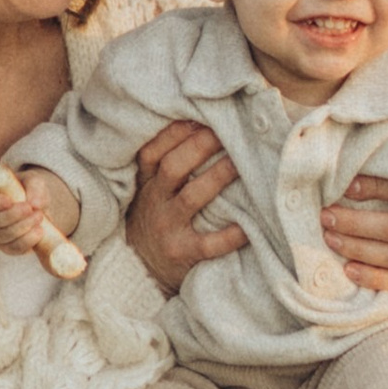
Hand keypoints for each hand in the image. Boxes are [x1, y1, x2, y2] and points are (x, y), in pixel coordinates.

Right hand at [0, 161, 75, 255]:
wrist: (33, 206)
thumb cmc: (27, 189)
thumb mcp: (32, 181)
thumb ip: (34, 188)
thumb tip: (36, 204)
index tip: (9, 201)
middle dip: (13, 216)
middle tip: (30, 208)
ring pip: (3, 236)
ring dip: (23, 227)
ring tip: (39, 216)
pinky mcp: (5, 247)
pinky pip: (13, 249)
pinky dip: (27, 241)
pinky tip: (39, 232)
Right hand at [123, 118, 247, 294]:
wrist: (139, 271)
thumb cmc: (153, 218)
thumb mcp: (148, 190)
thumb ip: (164, 162)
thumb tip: (203, 122)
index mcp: (145, 184)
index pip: (152, 152)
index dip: (175, 132)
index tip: (201, 117)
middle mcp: (154, 203)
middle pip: (173, 168)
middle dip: (200, 146)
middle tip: (225, 132)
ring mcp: (167, 230)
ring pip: (191, 198)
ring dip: (217, 177)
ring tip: (240, 162)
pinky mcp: (183, 254)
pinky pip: (209, 243)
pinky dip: (230, 234)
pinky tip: (248, 225)